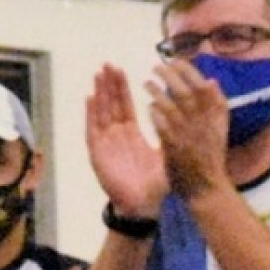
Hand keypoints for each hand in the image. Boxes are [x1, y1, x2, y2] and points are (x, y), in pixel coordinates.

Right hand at [85, 65, 166, 216]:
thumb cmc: (154, 184)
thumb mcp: (166, 155)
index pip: (125, 105)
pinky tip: (90, 98)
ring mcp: (105, 142)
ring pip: (101, 112)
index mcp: (131, 133)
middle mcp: (116, 134)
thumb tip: (179, 113)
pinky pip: (93, 129)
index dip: (122, 87)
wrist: (143, 206)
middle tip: (108, 64)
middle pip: (111, 104)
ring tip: (98, 74)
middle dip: (109, 84)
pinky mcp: (98, 151)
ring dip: (99, 93)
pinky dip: (91, 113)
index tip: (121, 69)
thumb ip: (170, 134)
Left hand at [144, 59, 231, 199]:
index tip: (178, 61)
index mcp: (218, 119)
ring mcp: (190, 135)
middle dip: (171, 76)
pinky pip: (162, 124)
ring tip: (147, 83)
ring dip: (158, 91)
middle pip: (188, 92)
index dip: (191, 72)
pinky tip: (149, 107)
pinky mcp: (175, 147)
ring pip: (172, 106)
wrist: (207, 190)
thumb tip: (210, 80)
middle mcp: (206, 125)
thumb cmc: (210, 158)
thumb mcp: (218, 129)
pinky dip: (155, 113)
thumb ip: (213, 106)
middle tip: (157, 67)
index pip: (207, 88)